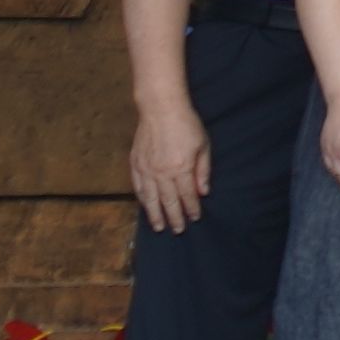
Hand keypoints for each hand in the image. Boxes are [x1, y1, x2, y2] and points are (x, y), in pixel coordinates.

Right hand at [127, 100, 212, 232]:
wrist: (160, 109)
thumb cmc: (186, 125)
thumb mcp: (203, 146)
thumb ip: (202, 171)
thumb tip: (203, 192)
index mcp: (181, 168)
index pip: (187, 195)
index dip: (191, 209)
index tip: (194, 219)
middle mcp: (162, 172)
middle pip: (168, 201)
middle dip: (174, 217)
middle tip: (177, 230)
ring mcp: (146, 169)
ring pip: (150, 198)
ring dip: (155, 214)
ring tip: (159, 226)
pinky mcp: (135, 163)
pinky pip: (138, 187)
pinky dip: (142, 199)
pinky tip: (146, 206)